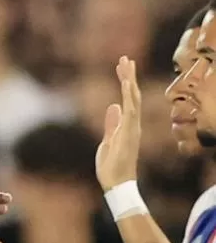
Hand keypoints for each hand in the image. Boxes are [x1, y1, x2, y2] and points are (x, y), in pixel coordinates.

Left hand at [96, 56, 140, 190]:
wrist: (116, 183)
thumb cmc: (112, 166)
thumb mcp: (107, 140)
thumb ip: (111, 124)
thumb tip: (113, 107)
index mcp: (126, 125)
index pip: (127, 99)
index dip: (125, 83)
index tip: (121, 68)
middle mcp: (132, 124)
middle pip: (132, 95)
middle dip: (128, 76)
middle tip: (125, 59)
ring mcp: (132, 127)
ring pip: (133, 98)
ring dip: (129, 80)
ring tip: (126, 63)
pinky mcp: (130, 132)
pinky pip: (132, 110)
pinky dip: (130, 95)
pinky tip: (127, 82)